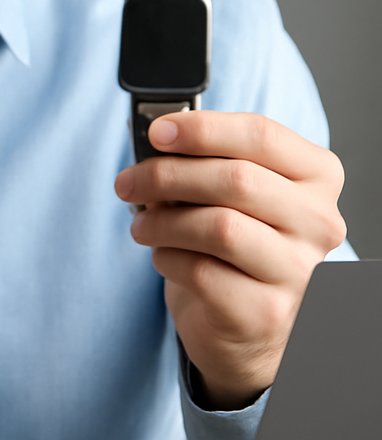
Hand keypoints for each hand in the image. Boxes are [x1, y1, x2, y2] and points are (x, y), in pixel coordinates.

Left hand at [114, 110, 345, 409]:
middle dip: (167, 175)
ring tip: (141, 225)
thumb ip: (204, 159)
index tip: (157, 132)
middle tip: (127, 182)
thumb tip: (155, 141)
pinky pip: (203, 272)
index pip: (262, 135)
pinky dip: (168, 258)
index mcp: (316, 176)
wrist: (245, 319)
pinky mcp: (268, 313)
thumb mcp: (227, 188)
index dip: (203, 129)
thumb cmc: (234, 234)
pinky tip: (163, 256)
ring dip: (163, 221)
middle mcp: (320, 222)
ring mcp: (299, 271)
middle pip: (237, 179)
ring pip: (220, 227)